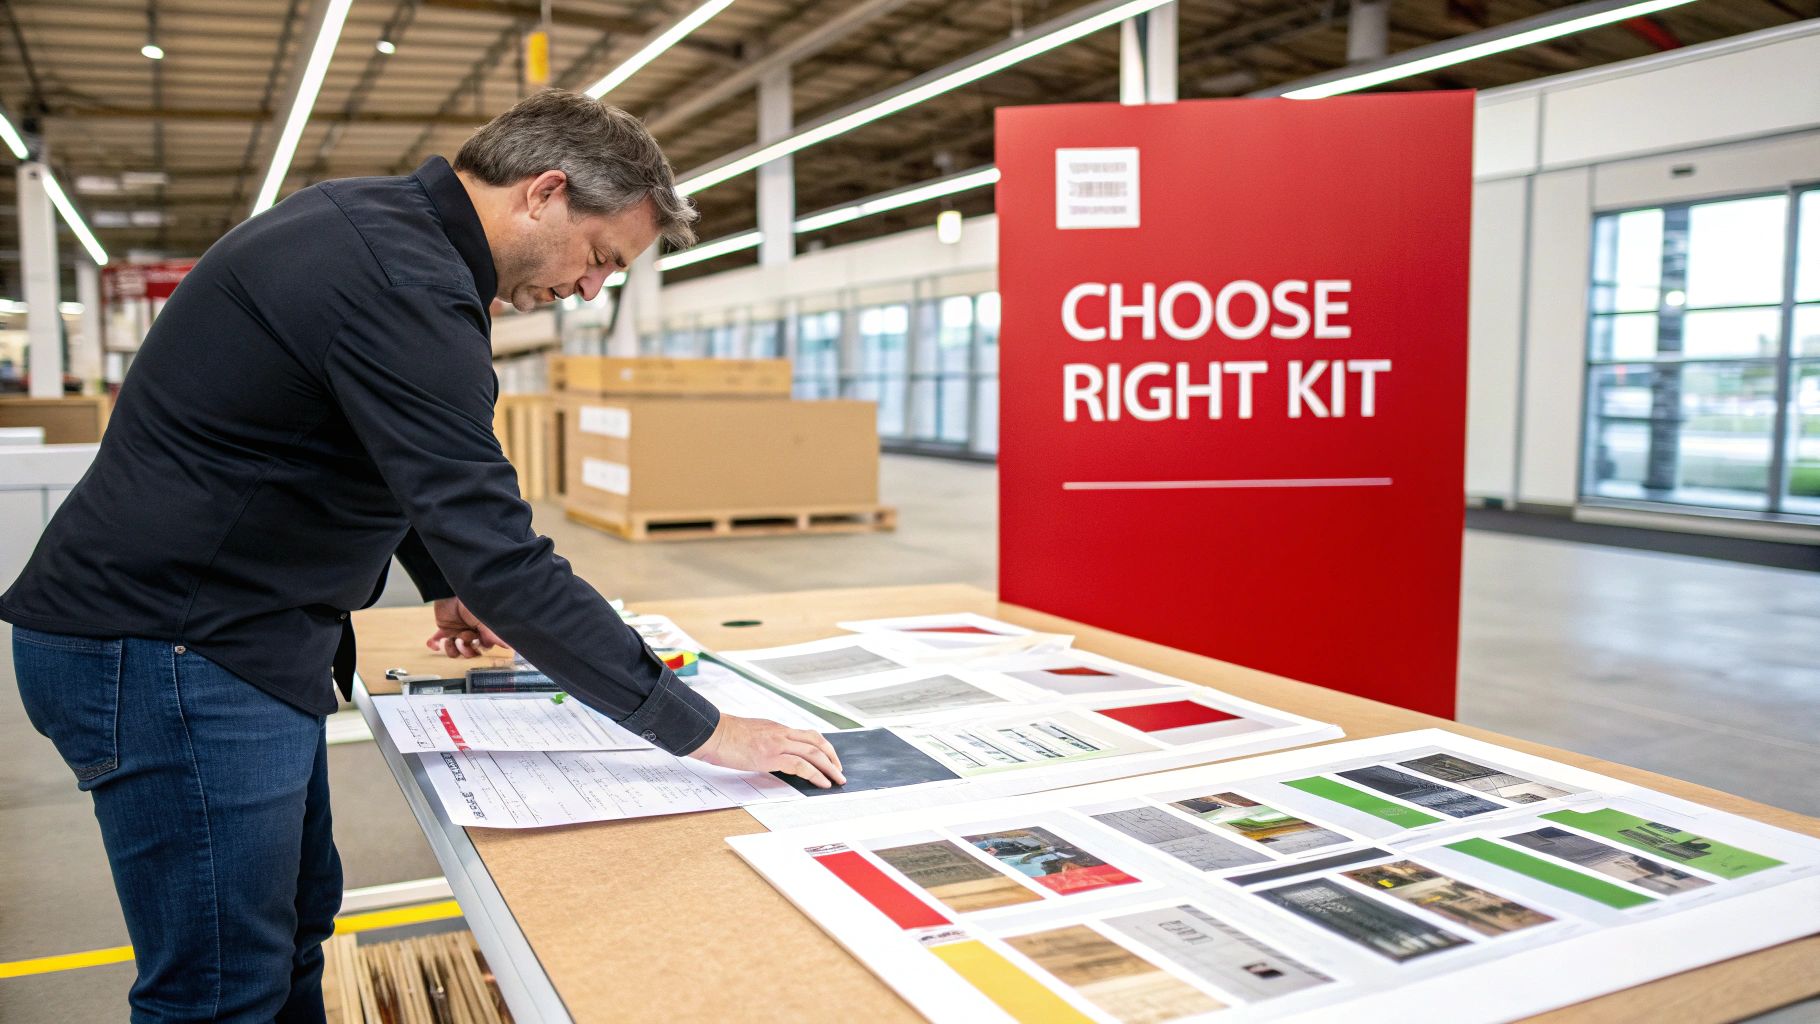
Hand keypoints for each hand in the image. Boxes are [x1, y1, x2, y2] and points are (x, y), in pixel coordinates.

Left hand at [425, 597, 506, 657]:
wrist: (452, 592)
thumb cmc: (471, 602)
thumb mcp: (485, 621)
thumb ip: (495, 635)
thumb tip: (509, 647)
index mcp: (483, 631)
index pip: (483, 647)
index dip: (480, 649)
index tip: (478, 644)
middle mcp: (471, 632)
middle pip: (469, 652)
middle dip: (466, 651)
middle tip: (463, 641)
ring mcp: (457, 631)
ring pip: (454, 651)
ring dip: (451, 649)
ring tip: (450, 640)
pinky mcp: (444, 628)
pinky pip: (438, 640)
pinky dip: (434, 643)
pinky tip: (434, 644)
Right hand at [688, 715, 846, 788]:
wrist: (712, 732)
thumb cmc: (724, 736)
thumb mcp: (750, 735)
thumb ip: (763, 742)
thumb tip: (768, 755)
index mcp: (776, 728)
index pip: (807, 735)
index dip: (823, 747)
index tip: (830, 759)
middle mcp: (781, 733)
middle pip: (816, 741)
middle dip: (832, 757)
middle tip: (840, 771)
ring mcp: (777, 743)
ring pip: (813, 752)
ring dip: (829, 767)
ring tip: (837, 779)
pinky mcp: (771, 756)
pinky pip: (800, 765)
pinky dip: (815, 774)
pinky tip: (822, 782)